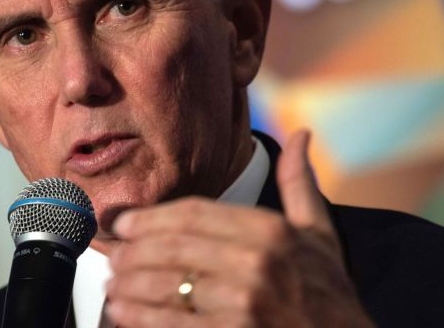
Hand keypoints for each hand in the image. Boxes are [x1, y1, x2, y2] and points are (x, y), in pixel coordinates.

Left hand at [104, 131, 374, 326]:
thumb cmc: (331, 295)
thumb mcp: (321, 235)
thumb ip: (300, 184)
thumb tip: (301, 134)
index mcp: (271, 231)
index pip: (193, 214)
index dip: (150, 217)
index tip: (124, 223)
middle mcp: (256, 262)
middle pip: (172, 247)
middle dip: (133, 251)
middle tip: (112, 256)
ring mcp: (244, 303)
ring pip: (168, 284)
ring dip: (130, 284)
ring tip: (112, 285)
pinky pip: (174, 322)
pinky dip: (141, 317)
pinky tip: (123, 313)